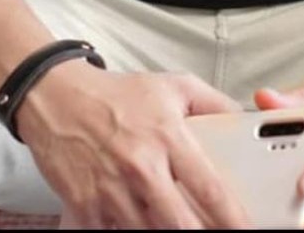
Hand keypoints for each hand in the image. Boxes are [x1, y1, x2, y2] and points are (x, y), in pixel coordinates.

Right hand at [18, 62, 250, 228]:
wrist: (58, 97)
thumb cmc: (118, 95)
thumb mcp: (174, 86)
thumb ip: (214, 104)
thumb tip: (243, 120)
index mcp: (168, 136)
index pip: (210, 188)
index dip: (232, 218)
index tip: (245, 229)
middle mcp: (141, 166)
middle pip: (181, 226)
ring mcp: (111, 190)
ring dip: (162, 231)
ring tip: (168, 220)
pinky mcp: (85, 207)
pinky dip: (126, 229)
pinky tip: (134, 217)